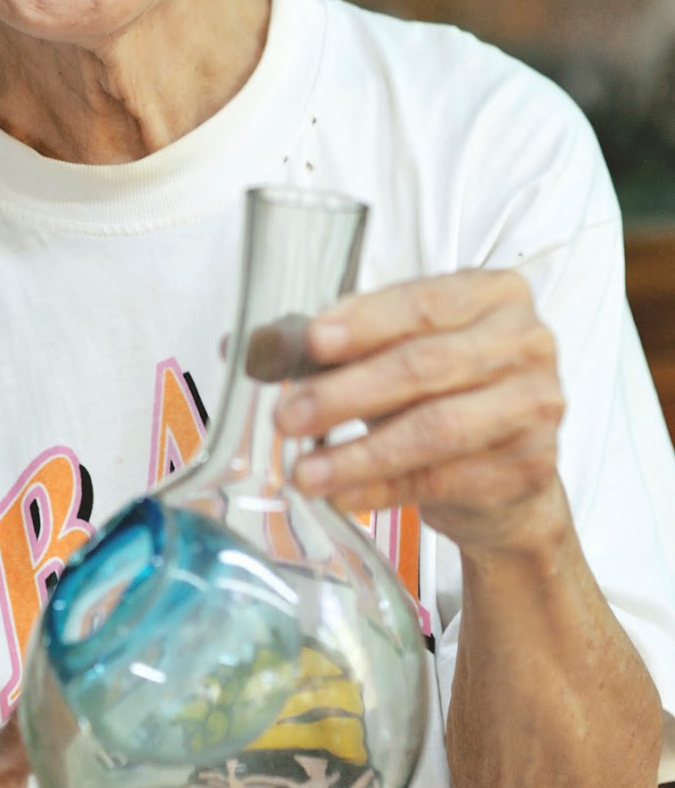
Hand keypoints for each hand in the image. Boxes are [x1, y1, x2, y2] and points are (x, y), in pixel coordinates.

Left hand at [273, 269, 566, 554]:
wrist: (502, 475)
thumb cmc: (435, 392)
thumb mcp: (386, 353)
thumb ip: (325, 344)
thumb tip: (252, 348)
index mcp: (493, 292)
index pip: (422, 302)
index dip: (363, 322)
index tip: (310, 343)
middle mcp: (526, 341)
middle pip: (424, 366)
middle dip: (346, 393)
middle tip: (287, 417)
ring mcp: (535, 406)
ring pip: (435, 428)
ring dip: (360, 453)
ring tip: (305, 472)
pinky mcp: (529, 466)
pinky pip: (443, 479)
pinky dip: (383, 489)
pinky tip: (341, 495)